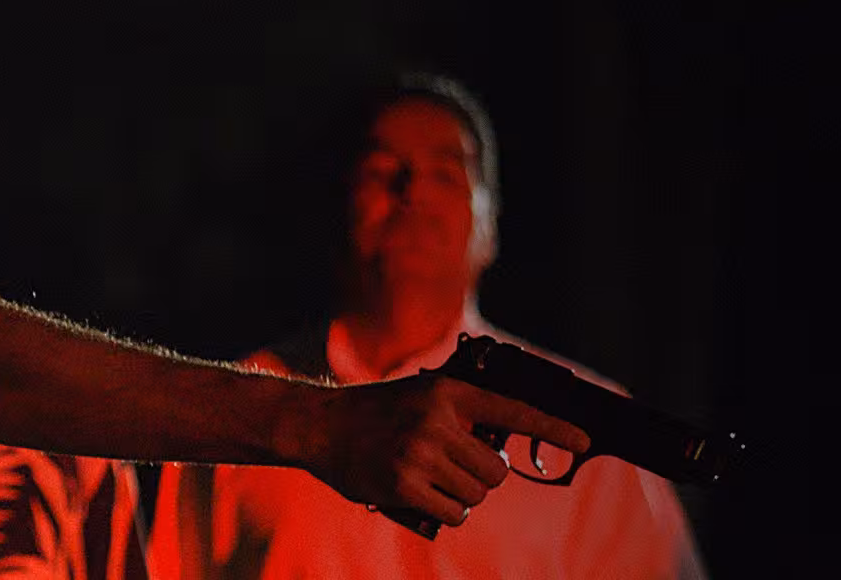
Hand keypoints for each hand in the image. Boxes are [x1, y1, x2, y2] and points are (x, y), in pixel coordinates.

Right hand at [299, 374, 589, 525]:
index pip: (512, 411)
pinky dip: (446, 512)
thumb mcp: (421, 395)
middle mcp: (437, 421)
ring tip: (433, 480)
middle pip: (497, 471)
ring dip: (463, 495)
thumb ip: (461, 414)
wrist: (321, 425)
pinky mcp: (404, 485)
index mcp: (447, 393)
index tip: (584, 441)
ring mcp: (420, 454)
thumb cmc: (377, 413)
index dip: (552, 428)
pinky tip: (424, 497)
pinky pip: (453, 513)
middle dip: (483, 477)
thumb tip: (502, 449)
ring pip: (477, 494)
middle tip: (456, 468)